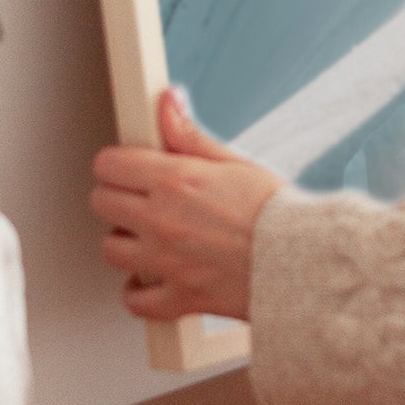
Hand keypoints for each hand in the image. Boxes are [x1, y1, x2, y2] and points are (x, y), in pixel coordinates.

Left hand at [89, 88, 283, 323]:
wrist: (304, 262)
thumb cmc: (276, 213)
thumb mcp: (233, 162)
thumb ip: (189, 135)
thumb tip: (167, 103)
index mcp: (175, 181)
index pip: (110, 164)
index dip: (117, 162)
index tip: (127, 166)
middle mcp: (162, 220)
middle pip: (101, 203)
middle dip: (116, 196)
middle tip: (138, 197)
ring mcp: (166, 261)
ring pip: (110, 249)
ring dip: (124, 241)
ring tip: (147, 235)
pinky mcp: (178, 296)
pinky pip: (135, 301)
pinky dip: (138, 292)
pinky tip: (150, 278)